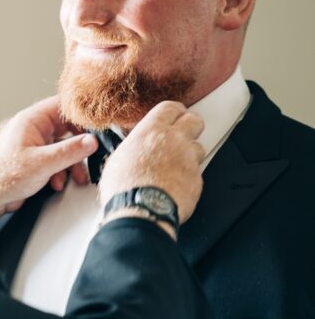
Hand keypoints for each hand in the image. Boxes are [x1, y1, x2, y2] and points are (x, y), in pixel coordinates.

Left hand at [0, 96, 97, 240]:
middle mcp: (32, 129)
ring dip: (71, 163)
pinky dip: (60, 171)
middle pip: (66, 128)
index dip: (81, 114)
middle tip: (91, 155)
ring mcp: (32, 145)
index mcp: (31, 120)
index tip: (98, 125)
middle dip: (79, 145)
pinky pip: (54, 160)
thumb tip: (92, 141)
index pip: (62, 105)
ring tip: (76, 178)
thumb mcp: (43, 163)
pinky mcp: (33, 160)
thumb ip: (70, 151)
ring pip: (62, 147)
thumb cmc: (4, 177)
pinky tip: (57, 184)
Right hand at [98, 101, 204, 225]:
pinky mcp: (197, 180)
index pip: (171, 108)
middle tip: (184, 134)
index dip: (175, 112)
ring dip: (190, 155)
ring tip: (175, 167)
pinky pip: (196, 174)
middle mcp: (175, 140)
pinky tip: (175, 186)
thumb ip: (135, 146)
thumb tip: (135, 149)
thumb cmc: (124, 188)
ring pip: (199, 148)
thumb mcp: (118, 158)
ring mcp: (188, 159)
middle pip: (195, 121)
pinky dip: (188, 178)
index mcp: (152, 130)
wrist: (140, 210)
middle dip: (191, 126)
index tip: (175, 115)